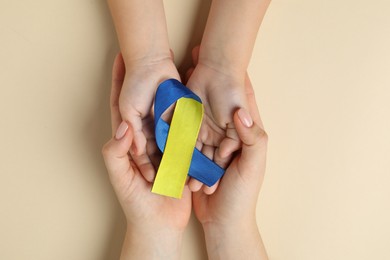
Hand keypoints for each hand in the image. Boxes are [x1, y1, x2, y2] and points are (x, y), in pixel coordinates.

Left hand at [102, 54, 190, 258]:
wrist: (160, 225)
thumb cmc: (136, 204)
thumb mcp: (121, 179)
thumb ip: (115, 154)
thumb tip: (122, 127)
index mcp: (128, 142)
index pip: (120, 107)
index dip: (119, 83)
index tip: (122, 59)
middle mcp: (145, 139)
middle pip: (145, 104)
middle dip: (147, 81)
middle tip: (154, 57)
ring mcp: (163, 144)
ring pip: (166, 113)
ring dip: (170, 93)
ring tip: (177, 70)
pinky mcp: (180, 152)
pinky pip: (183, 130)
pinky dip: (187, 114)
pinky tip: (194, 98)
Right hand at [192, 75, 267, 258]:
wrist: (224, 221)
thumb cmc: (243, 194)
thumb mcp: (253, 165)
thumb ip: (252, 138)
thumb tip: (242, 112)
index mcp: (245, 135)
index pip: (243, 102)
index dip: (236, 81)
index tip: (225, 61)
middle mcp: (227, 135)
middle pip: (217, 105)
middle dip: (209, 85)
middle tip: (197, 61)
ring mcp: (211, 144)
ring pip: (199, 117)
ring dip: (192, 100)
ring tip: (182, 79)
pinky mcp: (197, 154)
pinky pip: (187, 136)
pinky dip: (180, 124)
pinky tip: (171, 109)